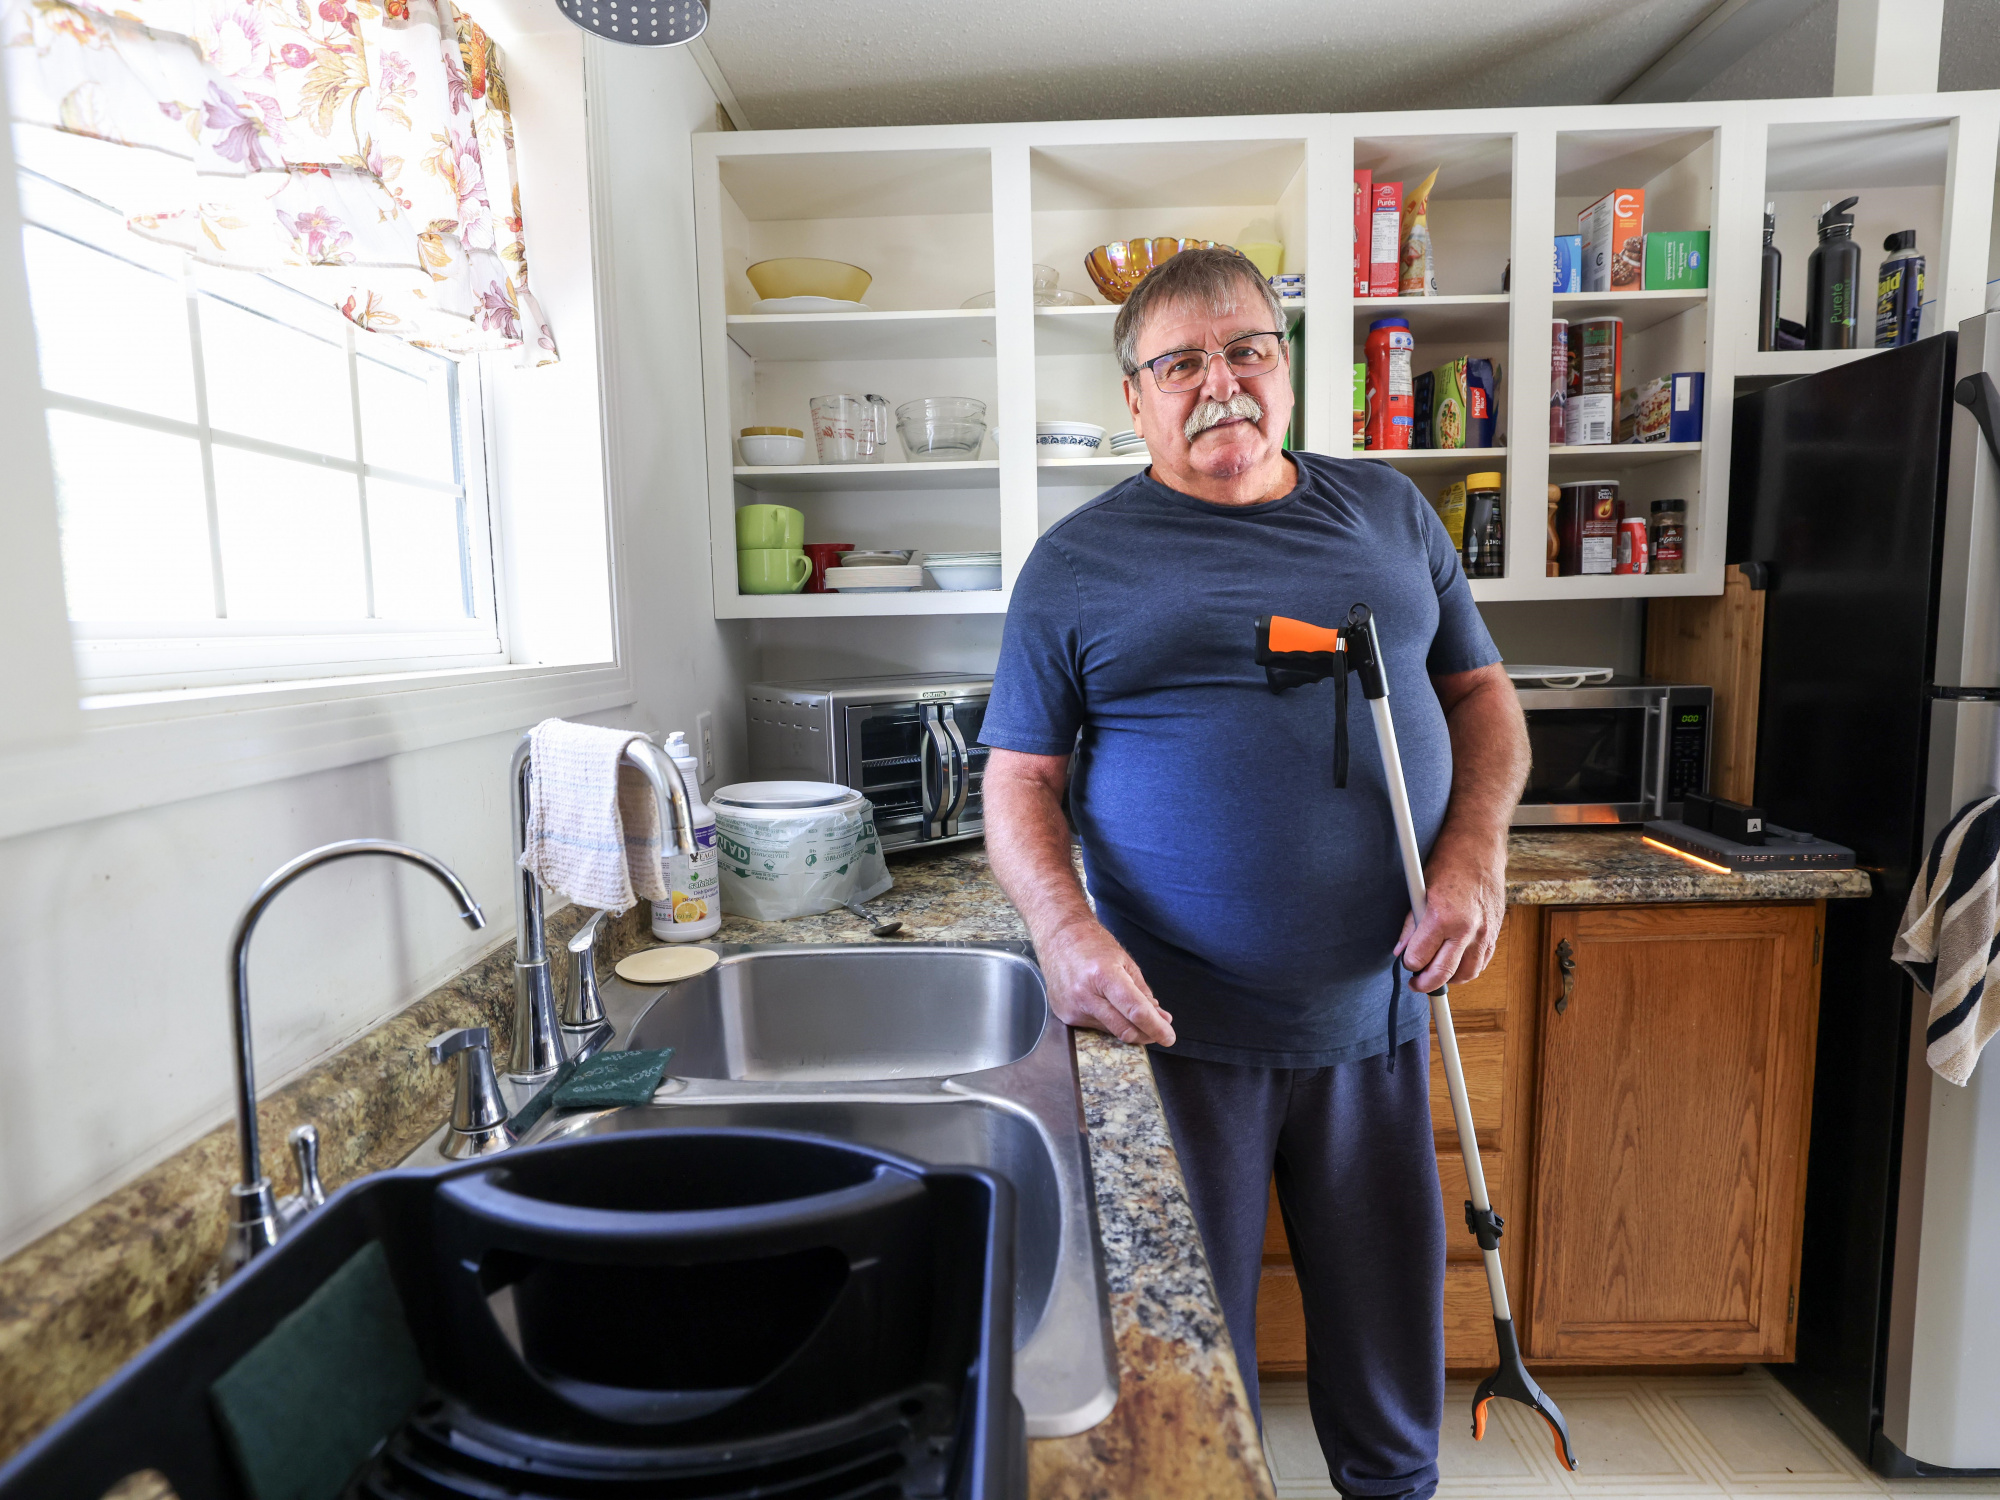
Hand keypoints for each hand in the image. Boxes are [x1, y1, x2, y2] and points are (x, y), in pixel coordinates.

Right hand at [1037, 918, 1175, 1045]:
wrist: (1058, 938)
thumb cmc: (1093, 945)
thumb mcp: (1125, 962)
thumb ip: (1143, 992)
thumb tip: (1160, 1017)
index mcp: (1103, 975)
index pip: (1135, 1011)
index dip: (1156, 1027)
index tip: (1169, 1037)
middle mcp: (1085, 995)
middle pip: (1124, 1029)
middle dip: (1146, 1034)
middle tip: (1158, 1030)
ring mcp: (1072, 1007)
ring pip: (1111, 1031)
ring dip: (1127, 1026)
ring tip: (1130, 1010)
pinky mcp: (1065, 1016)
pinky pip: (1095, 1027)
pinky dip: (1109, 1022)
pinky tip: (1107, 1006)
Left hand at [1394, 838, 1506, 991]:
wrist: (1480, 847)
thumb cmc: (1449, 862)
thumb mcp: (1419, 891)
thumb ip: (1410, 925)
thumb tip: (1401, 949)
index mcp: (1442, 917)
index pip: (1419, 958)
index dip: (1408, 963)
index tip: (1405, 962)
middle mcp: (1466, 929)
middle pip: (1443, 974)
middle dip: (1425, 983)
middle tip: (1416, 983)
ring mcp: (1484, 932)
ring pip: (1466, 974)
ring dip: (1450, 979)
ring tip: (1436, 974)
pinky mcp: (1495, 931)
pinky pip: (1482, 962)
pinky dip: (1469, 968)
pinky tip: (1457, 963)